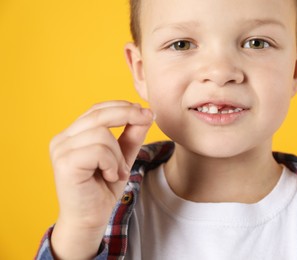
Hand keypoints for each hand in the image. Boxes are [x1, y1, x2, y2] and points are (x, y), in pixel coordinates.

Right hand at [50, 101, 153, 258]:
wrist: (90, 219)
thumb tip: (145, 113)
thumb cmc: (103, 188)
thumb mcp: (122, 157)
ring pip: (102, 134)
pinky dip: (112, 164)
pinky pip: (99, 151)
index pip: (97, 109)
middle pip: (98, 114)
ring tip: (117, 172)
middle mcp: (62, 139)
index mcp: (73, 134)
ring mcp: (61, 150)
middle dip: (128, 114)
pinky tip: (110, 176)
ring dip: (118, 155)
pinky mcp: (65, 163)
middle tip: (148, 119)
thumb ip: (131, 136)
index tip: (146, 111)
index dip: (123, 106)